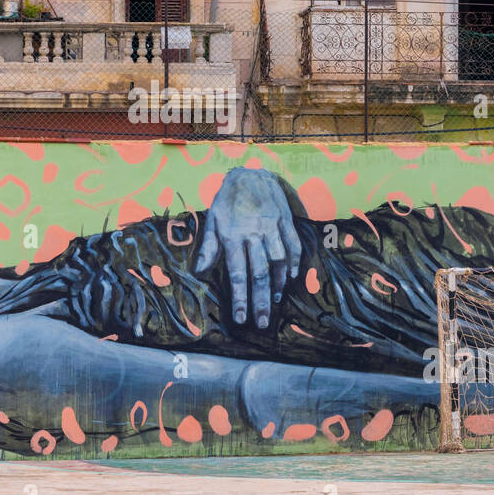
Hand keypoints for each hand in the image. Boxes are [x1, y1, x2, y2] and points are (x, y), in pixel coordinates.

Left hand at [195, 168, 302, 329]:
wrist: (250, 172)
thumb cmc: (227, 199)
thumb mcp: (212, 219)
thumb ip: (209, 246)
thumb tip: (199, 272)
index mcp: (233, 235)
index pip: (238, 273)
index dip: (240, 298)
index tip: (241, 318)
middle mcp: (254, 232)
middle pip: (260, 273)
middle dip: (260, 301)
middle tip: (263, 322)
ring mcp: (272, 226)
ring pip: (279, 261)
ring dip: (278, 284)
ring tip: (274, 301)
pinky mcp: (285, 219)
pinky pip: (293, 245)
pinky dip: (294, 263)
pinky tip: (290, 277)